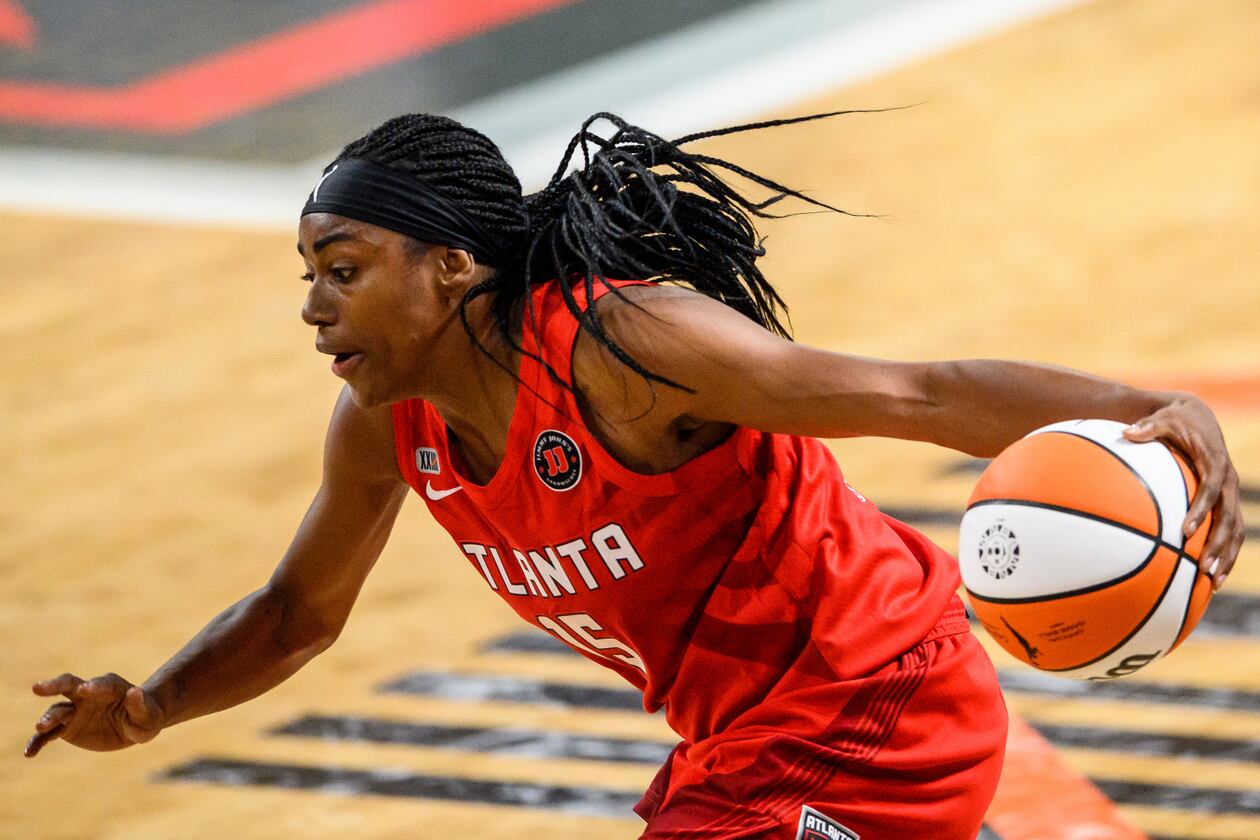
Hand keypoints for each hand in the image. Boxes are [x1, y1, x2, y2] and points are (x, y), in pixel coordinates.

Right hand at [25, 672, 164, 757]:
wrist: (134, 726)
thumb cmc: (145, 717)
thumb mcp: (148, 715)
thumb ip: (140, 705)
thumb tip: (134, 692)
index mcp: (110, 686)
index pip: (100, 684)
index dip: (94, 686)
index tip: (86, 689)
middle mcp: (88, 695)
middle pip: (67, 685)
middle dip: (54, 685)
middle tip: (38, 688)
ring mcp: (75, 711)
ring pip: (57, 711)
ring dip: (48, 718)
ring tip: (41, 726)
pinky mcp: (67, 728)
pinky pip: (49, 734)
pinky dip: (38, 741)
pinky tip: (29, 753)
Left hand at [1123, 394, 1245, 590]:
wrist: (1198, 416)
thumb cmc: (1176, 420)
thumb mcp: (1162, 419)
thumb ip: (1147, 428)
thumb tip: (1126, 432)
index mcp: (1214, 462)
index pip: (1210, 489)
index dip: (1200, 510)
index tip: (1185, 530)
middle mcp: (1227, 481)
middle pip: (1229, 517)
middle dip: (1218, 544)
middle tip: (1203, 567)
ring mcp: (1230, 493)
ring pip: (1236, 530)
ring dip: (1226, 556)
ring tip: (1213, 582)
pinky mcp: (1227, 502)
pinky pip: (1231, 531)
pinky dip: (1225, 553)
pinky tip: (1211, 578)